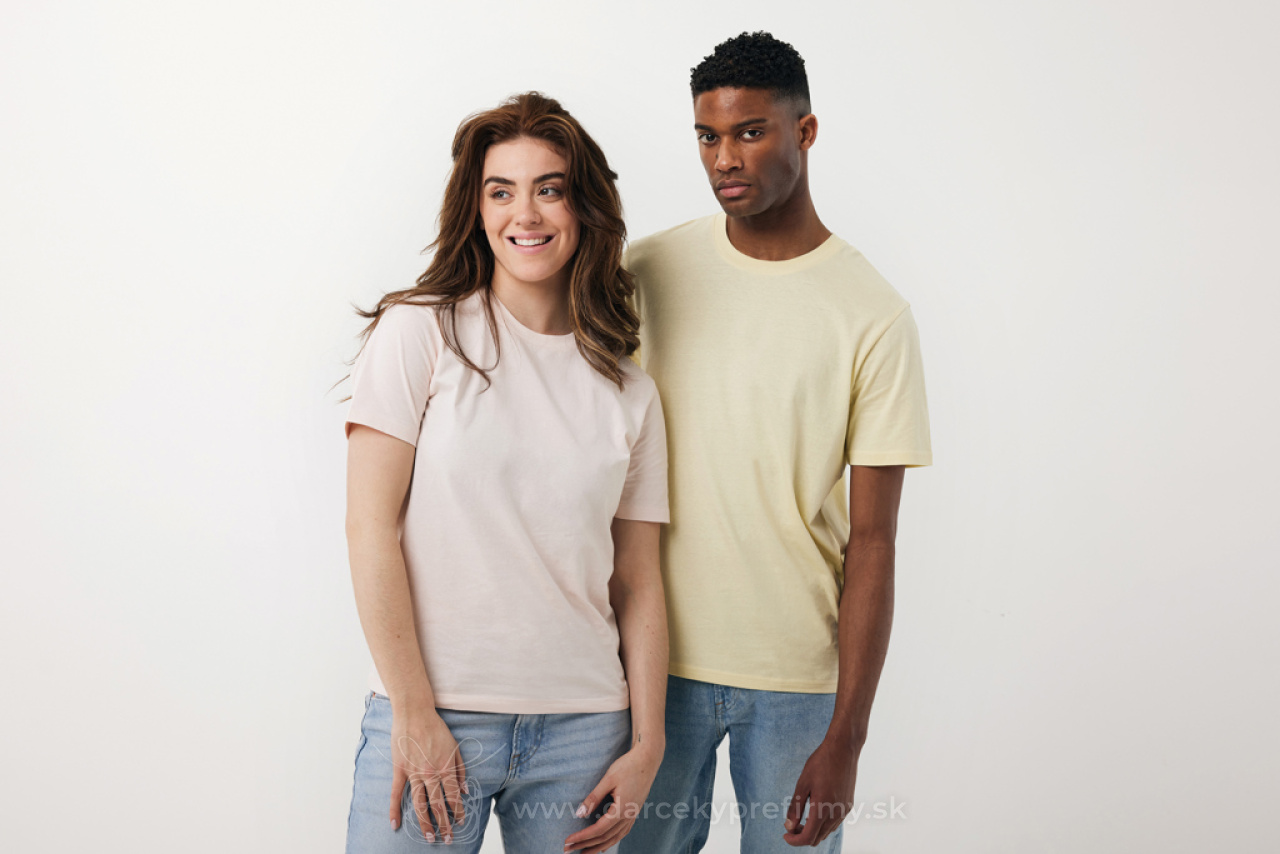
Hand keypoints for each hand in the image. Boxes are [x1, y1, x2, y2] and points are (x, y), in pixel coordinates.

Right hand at [389, 707, 467, 842]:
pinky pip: (396, 793)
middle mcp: (431, 773)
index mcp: (446, 768)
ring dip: (425, 822)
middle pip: (438, 804)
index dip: (458, 811)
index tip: (460, 822)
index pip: (454, 796)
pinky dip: (394, 810)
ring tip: (429, 837)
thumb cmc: (436, 728)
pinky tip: (395, 825)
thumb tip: (465, 791)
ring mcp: (414, 773)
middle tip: (447, 839)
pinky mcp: (400, 770)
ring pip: (419, 803)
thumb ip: (460, 770)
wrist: (415, 714)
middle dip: (444, 823)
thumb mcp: (455, 747)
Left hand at [563, 743, 662, 852]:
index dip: (582, 837)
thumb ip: (594, 797)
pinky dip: (611, 841)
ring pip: (615, 838)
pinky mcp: (634, 811)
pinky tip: (604, 844)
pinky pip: (622, 833)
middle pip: (605, 837)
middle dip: (586, 845)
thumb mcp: (608, 779)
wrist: (648, 759)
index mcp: (622, 809)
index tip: (568, 841)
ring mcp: (633, 815)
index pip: (598, 830)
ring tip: (584, 853)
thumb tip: (579, 814)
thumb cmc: (628, 766)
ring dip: (598, 847)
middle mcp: (629, 816)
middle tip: (568, 850)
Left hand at [783, 736, 857, 846]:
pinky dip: (823, 824)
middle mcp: (836, 813)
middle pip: (817, 838)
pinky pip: (834, 823)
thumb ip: (795, 807)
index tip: (785, 835)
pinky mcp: (848, 805)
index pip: (808, 837)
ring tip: (801, 819)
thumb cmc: (820, 763)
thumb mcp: (803, 783)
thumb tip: (789, 827)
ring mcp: (844, 810)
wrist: (843, 749)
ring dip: (813, 830)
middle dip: (802, 836)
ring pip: (826, 832)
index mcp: (822, 808)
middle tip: (791, 826)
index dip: (795, 840)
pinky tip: (815, 812)